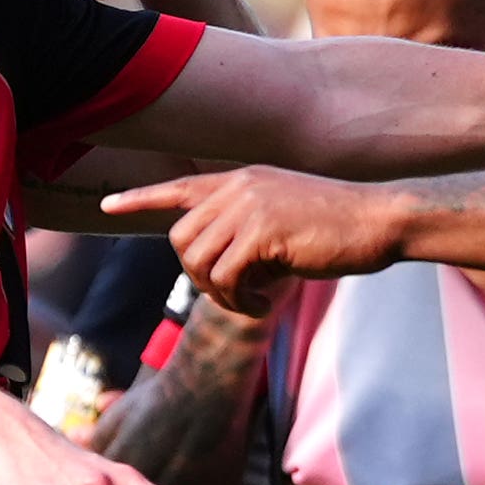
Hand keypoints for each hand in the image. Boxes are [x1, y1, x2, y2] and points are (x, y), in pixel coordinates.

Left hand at [109, 165, 408, 315]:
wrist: (378, 220)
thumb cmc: (338, 227)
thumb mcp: (284, 218)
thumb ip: (246, 230)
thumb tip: (216, 268)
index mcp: (241, 180)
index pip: (179, 187)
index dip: (139, 198)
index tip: (106, 206)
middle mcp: (238, 188)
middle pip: (181, 239)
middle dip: (197, 277)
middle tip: (233, 296)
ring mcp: (249, 207)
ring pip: (199, 262)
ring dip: (220, 296)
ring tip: (252, 302)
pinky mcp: (263, 233)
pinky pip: (227, 279)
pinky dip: (240, 303)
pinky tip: (265, 304)